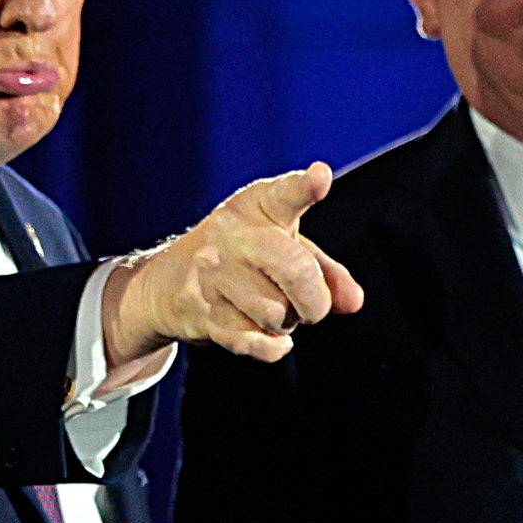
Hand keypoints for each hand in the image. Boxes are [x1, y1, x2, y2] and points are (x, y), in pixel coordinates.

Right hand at [101, 163, 366, 365]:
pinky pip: (258, 343)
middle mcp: (233, 236)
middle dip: (316, 301)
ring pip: (278, 314)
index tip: (321, 177)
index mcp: (257, 206)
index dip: (305, 187)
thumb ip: (326, 271)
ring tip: (270, 309)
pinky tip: (265, 334)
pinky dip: (272, 346)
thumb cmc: (243, 258)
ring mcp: (213, 275)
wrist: (168, 282)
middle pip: (296, 271)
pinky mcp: (203, 313)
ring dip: (286, 323)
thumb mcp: (284, 247)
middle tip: (312, 306)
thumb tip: (354, 301)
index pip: (285, 195)